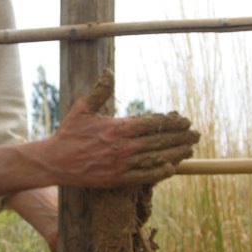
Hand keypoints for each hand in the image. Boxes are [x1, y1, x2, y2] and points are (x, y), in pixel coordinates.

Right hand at [43, 69, 199, 187]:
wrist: (54, 161)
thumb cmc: (69, 133)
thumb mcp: (82, 108)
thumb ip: (100, 91)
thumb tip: (109, 72)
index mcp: (116, 127)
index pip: (152, 123)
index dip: (172, 122)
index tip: (185, 121)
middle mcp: (121, 146)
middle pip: (158, 141)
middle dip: (181, 137)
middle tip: (196, 135)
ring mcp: (120, 164)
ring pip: (155, 159)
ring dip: (176, 154)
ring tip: (190, 150)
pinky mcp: (116, 179)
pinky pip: (143, 176)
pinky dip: (159, 173)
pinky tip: (172, 168)